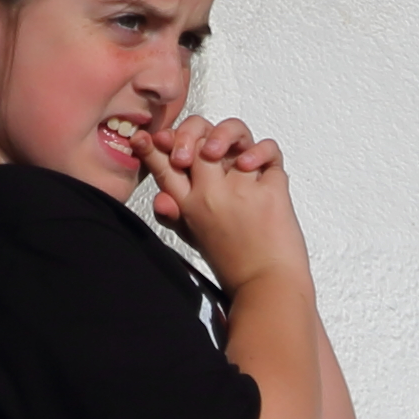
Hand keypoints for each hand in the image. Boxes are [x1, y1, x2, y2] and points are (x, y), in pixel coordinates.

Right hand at [139, 111, 308, 291]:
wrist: (266, 287)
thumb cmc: (234, 266)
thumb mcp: (195, 239)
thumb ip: (176, 214)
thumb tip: (160, 198)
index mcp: (189, 206)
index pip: (164, 166)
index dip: (152, 147)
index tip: (148, 137)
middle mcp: (210, 194)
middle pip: (194, 140)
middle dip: (191, 131)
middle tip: (203, 146)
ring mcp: (241, 189)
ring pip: (231, 134)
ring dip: (231, 134)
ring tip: (233, 151)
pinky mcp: (270, 190)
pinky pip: (268, 152)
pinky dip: (265, 152)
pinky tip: (257, 165)